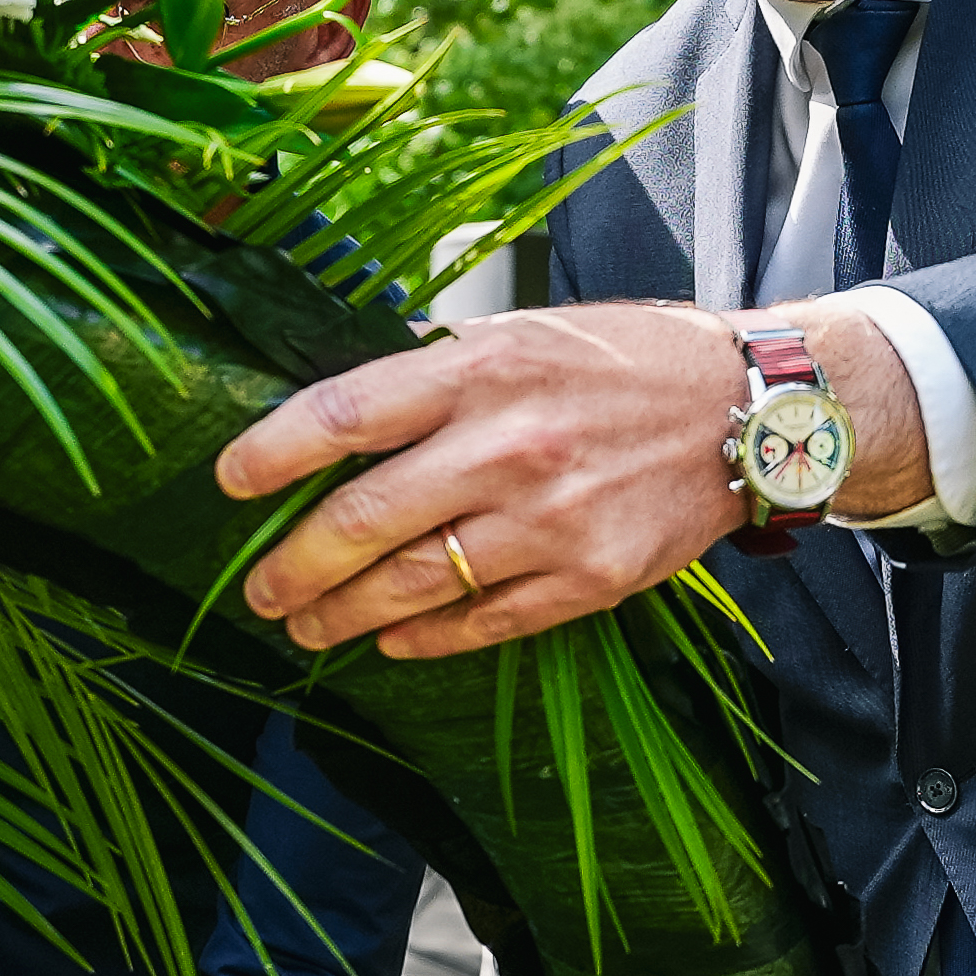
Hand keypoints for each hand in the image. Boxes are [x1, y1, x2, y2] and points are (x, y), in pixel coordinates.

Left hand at [214, 299, 922, 656]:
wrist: (749, 409)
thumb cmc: (625, 362)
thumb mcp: (520, 332)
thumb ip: (430, 371)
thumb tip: (339, 414)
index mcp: (479, 370)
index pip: (342, 415)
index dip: (269, 454)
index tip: (227, 481)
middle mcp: (506, 446)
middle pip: (361, 520)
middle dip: (292, 566)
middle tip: (258, 588)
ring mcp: (549, 521)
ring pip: (412, 586)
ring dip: (343, 615)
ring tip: (306, 624)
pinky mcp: (589, 578)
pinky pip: (483, 624)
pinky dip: (424, 640)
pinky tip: (390, 642)